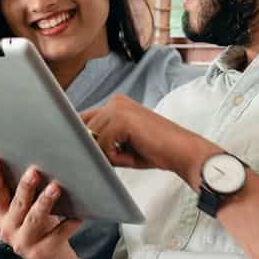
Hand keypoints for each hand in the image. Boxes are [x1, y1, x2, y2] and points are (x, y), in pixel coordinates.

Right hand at [0, 156, 90, 258]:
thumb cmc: (43, 230)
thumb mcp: (29, 214)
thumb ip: (27, 196)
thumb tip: (38, 164)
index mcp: (2, 217)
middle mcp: (9, 231)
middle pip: (17, 205)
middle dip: (25, 187)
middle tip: (34, 171)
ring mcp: (25, 244)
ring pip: (35, 219)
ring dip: (45, 202)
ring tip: (55, 188)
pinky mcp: (44, 254)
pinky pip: (59, 233)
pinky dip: (70, 221)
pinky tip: (79, 213)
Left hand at [81, 94, 217, 185]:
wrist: (181, 151)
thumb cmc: (155, 150)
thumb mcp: (121, 143)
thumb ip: (101, 140)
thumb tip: (78, 146)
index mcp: (116, 104)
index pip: (84, 119)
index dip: (84, 137)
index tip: (84, 149)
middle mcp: (115, 101)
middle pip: (85, 130)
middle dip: (99, 149)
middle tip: (124, 155)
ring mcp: (118, 108)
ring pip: (94, 139)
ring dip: (109, 154)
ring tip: (131, 153)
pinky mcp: (121, 119)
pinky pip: (104, 145)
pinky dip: (116, 157)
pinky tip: (133, 154)